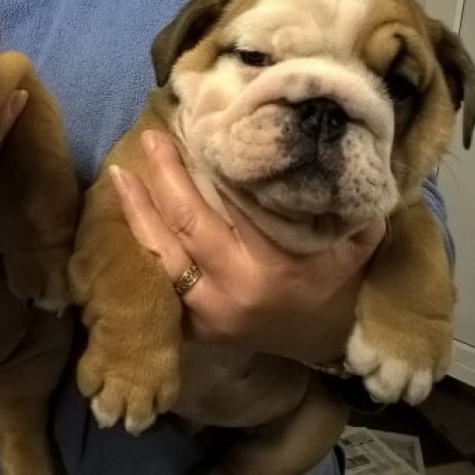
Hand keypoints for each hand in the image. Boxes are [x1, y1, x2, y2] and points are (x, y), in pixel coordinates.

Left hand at [109, 130, 384, 362]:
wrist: (326, 343)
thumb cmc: (336, 283)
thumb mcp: (353, 243)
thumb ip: (344, 204)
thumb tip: (334, 147)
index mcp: (270, 267)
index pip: (227, 209)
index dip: (202, 170)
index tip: (187, 132)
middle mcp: (231, 291)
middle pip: (184, 225)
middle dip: (163, 179)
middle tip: (150, 139)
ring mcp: (206, 314)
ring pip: (160, 257)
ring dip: (137, 212)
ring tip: (120, 173)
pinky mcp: (192, 328)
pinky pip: (157, 284)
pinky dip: (140, 249)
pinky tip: (125, 216)